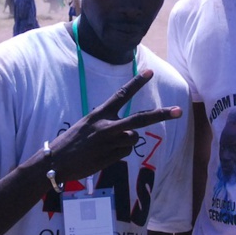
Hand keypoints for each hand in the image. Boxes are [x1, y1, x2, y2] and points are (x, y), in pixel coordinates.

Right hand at [48, 70, 181, 183]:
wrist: (56, 162)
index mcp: (100, 114)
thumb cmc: (72, 142)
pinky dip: (119, 154)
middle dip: (161, 115)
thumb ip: (109, 124)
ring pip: (133, 139)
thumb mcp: (88, 125)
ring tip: (105, 147)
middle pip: (140, 119)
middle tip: (179, 111)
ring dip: (125, 143)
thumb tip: (131, 133)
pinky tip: (103, 156)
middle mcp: (107, 126)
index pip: (122, 95)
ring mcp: (110, 143)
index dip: (137, 83)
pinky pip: (125, 153)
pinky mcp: (111, 157)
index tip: (150, 72)